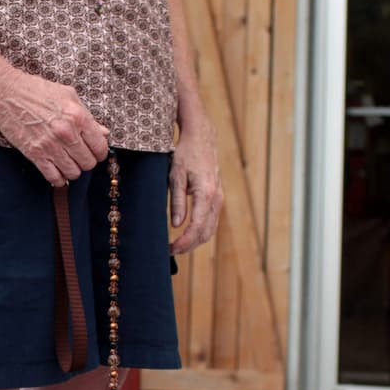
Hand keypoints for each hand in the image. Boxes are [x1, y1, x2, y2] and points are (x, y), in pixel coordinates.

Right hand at [0, 69, 109, 186]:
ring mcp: (50, 145)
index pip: (100, 147)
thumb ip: (88, 117)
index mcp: (78, 116)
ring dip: (72, 170)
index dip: (99, 152)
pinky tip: (56, 170)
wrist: (6, 93)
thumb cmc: (37, 91)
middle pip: (88, 163)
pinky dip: (58, 178)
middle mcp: (66, 132)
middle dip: (86, 161)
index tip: (94, 151)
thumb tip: (104, 133)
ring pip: (73, 172)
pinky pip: (54, 177)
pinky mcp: (35, 154)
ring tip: (67, 162)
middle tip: (79, 155)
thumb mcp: (68, 96)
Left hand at [170, 103, 221, 253]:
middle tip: (171, 251)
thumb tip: (177, 224)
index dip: (185, 242)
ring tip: (177, 245)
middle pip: (206, 232)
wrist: (202, 138)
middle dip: (189, 245)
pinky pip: (211, 220)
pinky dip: (201, 231)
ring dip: (195, 240)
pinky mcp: (217, 196)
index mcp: (206, 194)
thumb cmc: (186, 154)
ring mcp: (219, 198)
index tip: (172, 249)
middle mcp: (216, 198)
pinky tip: (187, 233)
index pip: (197, 226)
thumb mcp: (175, 176)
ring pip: (210, 229)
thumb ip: (177, 201)